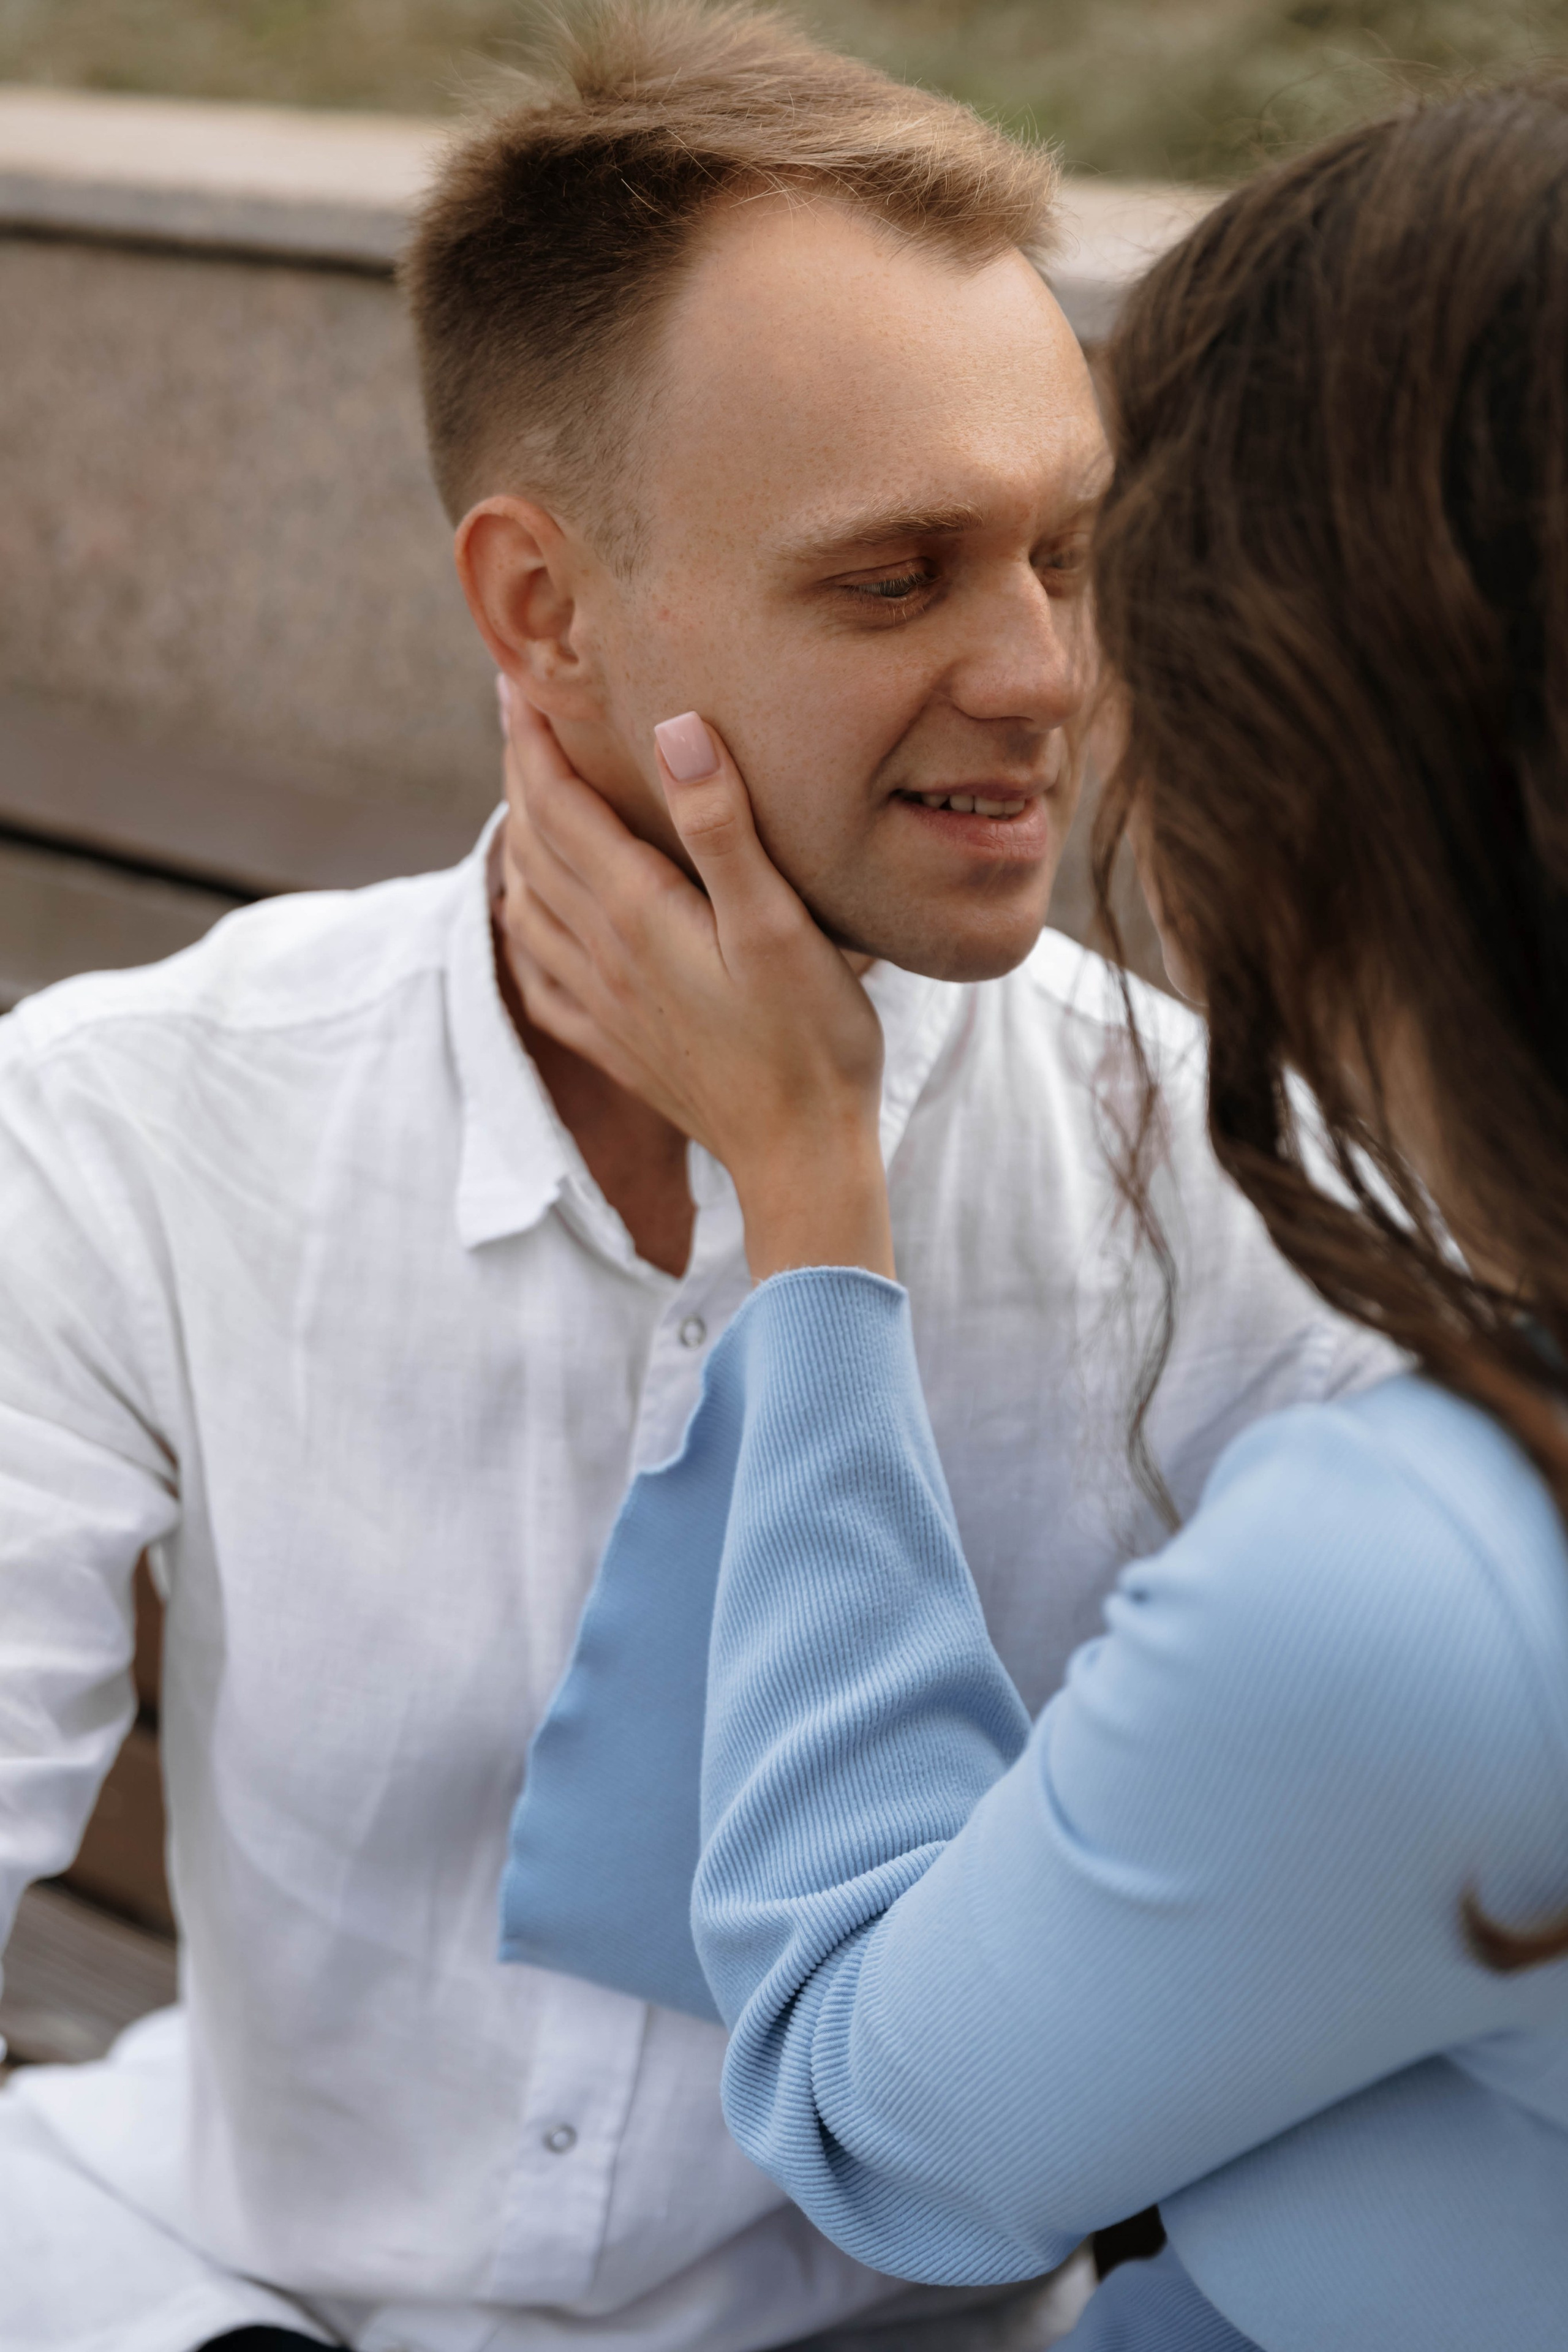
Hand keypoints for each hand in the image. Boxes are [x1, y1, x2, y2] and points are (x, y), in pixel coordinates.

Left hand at [497, 686, 893, 1281]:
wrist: (801, 1156)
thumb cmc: (811, 1039)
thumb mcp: (779, 923)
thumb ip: (722, 828)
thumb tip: (674, 731)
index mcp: (637, 914)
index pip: (559, 806)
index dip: (530, 741)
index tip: (515, 681)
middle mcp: (602, 956)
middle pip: (533, 847)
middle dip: (518, 775)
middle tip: (514, 719)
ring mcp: (603, 1006)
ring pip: (527, 907)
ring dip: (516, 845)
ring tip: (523, 803)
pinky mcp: (617, 1047)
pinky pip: (540, 980)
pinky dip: (522, 932)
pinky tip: (528, 923)